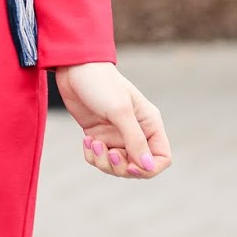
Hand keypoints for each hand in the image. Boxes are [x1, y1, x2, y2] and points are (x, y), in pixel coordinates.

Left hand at [54, 61, 171, 180]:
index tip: (131, 165)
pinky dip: (92, 155)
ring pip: (118, 166)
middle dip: (122, 167)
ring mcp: (117, 134)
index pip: (161, 158)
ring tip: (93, 143)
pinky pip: (100, 158)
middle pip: (138, 167)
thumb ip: (135, 140)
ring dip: (104, 162)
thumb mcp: (120, 111)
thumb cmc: (101, 84)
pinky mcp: (99, 135)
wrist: (74, 68)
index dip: (149, 168)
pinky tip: (86, 140)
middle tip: (108, 153)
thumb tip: (147, 167)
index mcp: (149, 124)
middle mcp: (136, 132)